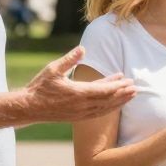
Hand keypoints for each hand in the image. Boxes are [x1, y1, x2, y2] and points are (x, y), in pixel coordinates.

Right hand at [21, 47, 135, 123]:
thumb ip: (69, 59)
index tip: (129, 81)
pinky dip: (109, 109)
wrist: (29, 108)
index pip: (104, 91)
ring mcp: (80, 113)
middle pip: (109, 100)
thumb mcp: (53, 69)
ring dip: (119, 102)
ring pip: (105, 109)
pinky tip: (115, 104)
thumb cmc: (40, 86)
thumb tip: (83, 48)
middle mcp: (82, 106)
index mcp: (78, 93)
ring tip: (131, 96)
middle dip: (123, 94)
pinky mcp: (78, 118)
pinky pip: (98, 114)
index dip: (118, 86)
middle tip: (136, 88)